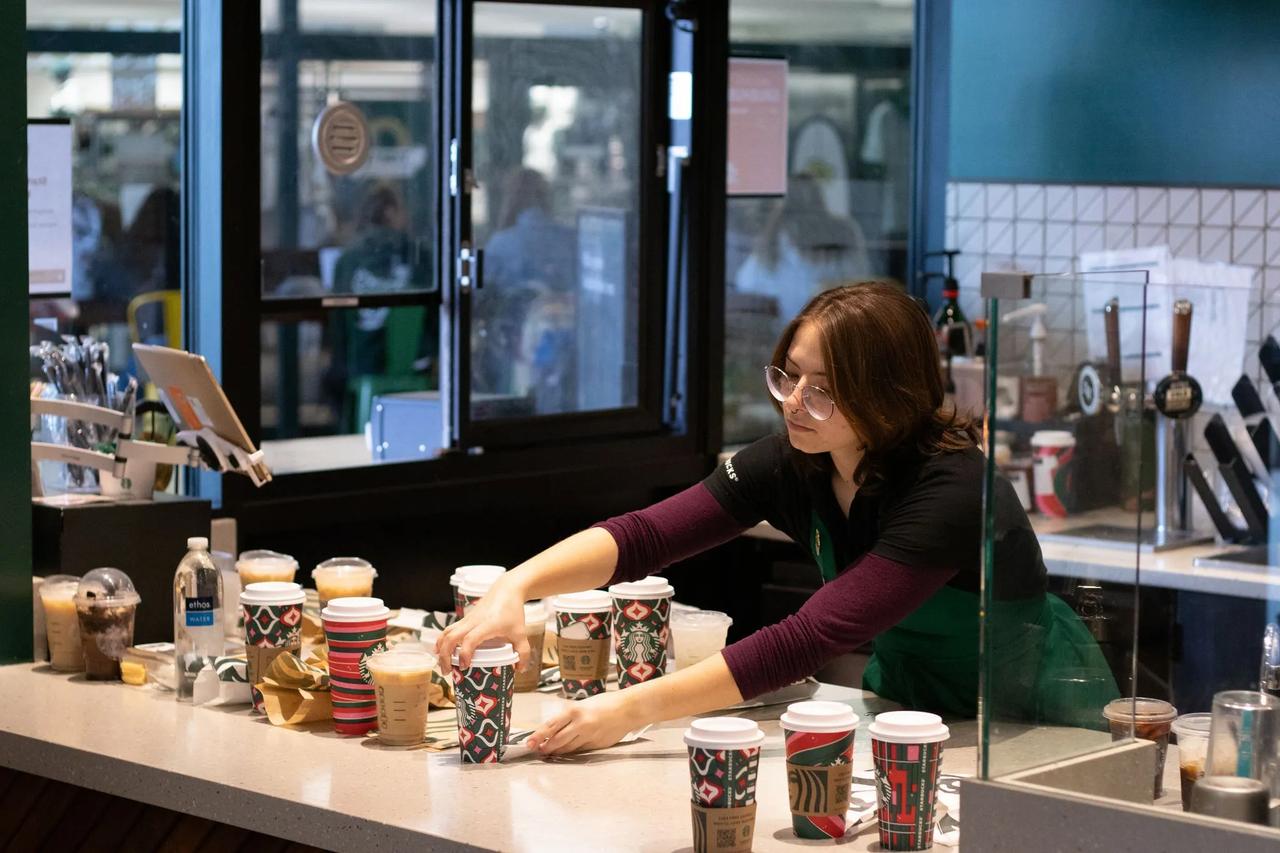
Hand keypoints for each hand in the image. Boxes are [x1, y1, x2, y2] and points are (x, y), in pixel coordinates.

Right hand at [435, 577, 531, 670]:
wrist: (507, 589)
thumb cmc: (513, 610)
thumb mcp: (521, 633)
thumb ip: (523, 652)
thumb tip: (519, 669)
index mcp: (487, 625)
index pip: (470, 639)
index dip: (465, 654)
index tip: (465, 667)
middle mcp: (473, 622)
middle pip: (452, 637)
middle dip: (445, 656)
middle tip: (447, 672)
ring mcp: (467, 619)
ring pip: (447, 632)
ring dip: (441, 648)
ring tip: (442, 664)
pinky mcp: (464, 619)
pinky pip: (449, 629)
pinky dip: (442, 640)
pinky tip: (440, 650)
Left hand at [526, 690, 642, 754]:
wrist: (628, 709)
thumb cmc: (606, 703)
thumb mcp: (583, 705)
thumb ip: (569, 717)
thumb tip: (553, 728)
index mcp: (574, 711)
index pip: (551, 726)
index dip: (538, 736)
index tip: (529, 743)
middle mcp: (580, 725)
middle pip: (557, 741)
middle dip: (545, 747)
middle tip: (538, 750)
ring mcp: (589, 737)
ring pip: (567, 749)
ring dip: (556, 751)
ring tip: (549, 752)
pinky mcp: (596, 745)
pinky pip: (580, 750)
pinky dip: (571, 751)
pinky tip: (566, 752)